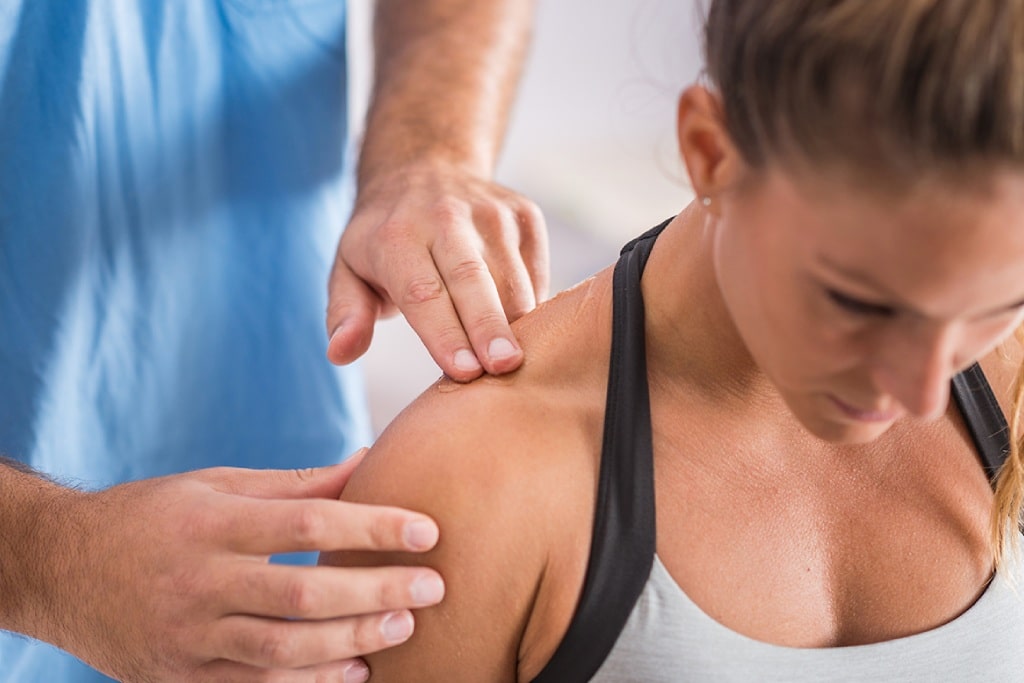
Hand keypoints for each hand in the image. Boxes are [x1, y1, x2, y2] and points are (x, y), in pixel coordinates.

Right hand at [36, 450, 443, 681]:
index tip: (426, 530)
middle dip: (377, 593)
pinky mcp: (181, 676)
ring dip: (353, 642)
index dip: (373, 527)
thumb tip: (369, 462)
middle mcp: (199, 582)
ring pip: (284, 651)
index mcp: (212, 522)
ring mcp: (188, 637)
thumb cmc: (153, 515)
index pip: (309, 522)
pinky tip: (354, 671)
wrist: (62, 568)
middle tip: (432, 588)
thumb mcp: (217, 485)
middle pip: (304, 593)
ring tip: (403, 628)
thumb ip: (296, 483)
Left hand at [326, 160, 549, 381]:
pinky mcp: (524, 215)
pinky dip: (533, 305)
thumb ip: (346, 314)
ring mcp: (491, 213)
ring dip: (517, 324)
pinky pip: (535, 270)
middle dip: (489, 327)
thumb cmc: (383, 238)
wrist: (425, 166)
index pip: (422, 292)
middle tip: (505, 367)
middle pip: (472, 280)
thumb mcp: (348, 269)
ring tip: (518, 363)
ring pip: (511, 277)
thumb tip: (339, 353)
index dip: (444, 333)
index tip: (463, 372)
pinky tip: (523, 332)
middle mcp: (445, 218)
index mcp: (396, 236)